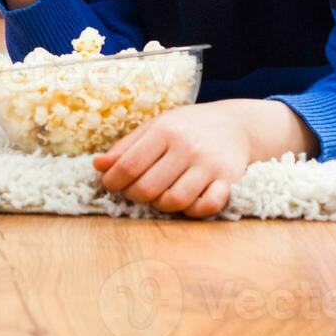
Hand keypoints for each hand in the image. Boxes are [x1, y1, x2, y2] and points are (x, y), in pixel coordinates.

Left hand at [93, 101, 253, 217]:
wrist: (237, 124)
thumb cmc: (188, 127)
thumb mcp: (156, 127)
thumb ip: (126, 147)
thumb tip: (98, 165)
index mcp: (165, 131)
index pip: (129, 165)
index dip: (113, 181)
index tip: (110, 184)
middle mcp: (187, 147)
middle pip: (148, 188)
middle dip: (134, 195)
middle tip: (135, 191)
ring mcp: (209, 165)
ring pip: (174, 201)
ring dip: (160, 205)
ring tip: (159, 195)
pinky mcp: (227, 181)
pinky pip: (206, 207)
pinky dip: (192, 211)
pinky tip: (186, 202)